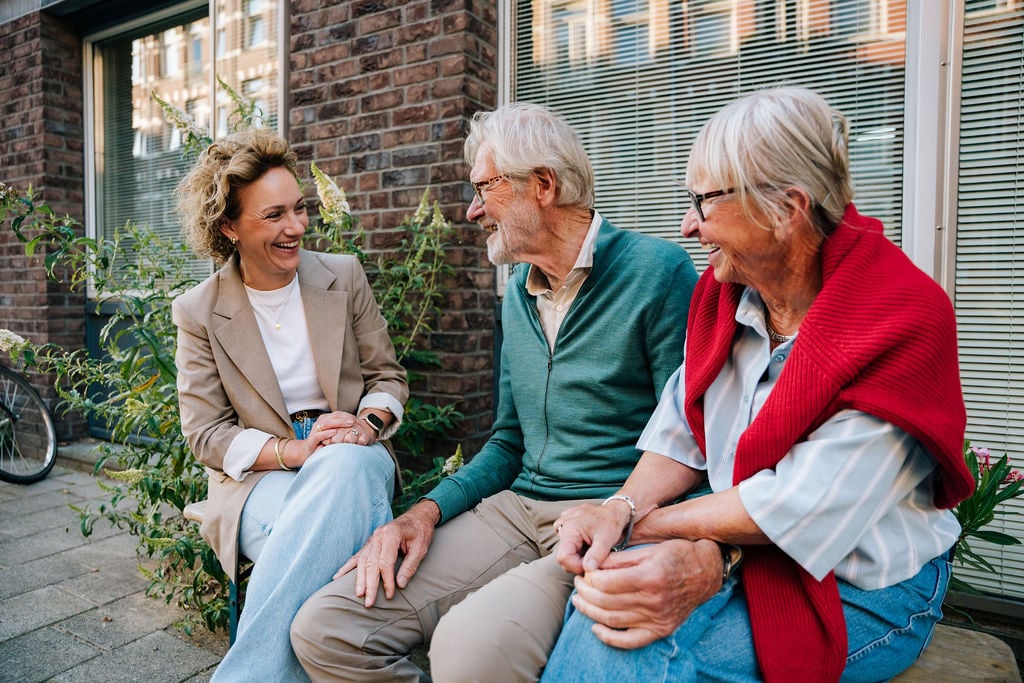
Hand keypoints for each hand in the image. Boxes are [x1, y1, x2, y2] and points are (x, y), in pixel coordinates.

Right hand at [310, 412, 376, 449]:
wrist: (307, 452)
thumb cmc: (323, 443)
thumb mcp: (335, 435)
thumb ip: (343, 429)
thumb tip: (357, 426)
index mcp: (326, 419)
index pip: (338, 414)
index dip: (348, 416)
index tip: (358, 419)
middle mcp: (320, 422)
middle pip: (334, 416)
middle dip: (345, 418)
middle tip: (355, 420)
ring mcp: (315, 430)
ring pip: (326, 423)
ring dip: (338, 423)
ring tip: (349, 424)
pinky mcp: (311, 440)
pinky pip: (318, 435)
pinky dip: (326, 433)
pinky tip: (334, 432)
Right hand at [334, 499, 439, 606]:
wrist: (417, 516)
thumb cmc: (420, 532)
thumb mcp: (421, 548)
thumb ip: (410, 566)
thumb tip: (400, 584)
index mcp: (391, 534)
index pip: (385, 562)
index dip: (387, 580)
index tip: (390, 595)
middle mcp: (378, 536)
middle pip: (370, 563)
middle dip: (369, 584)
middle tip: (369, 602)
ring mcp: (372, 539)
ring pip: (362, 561)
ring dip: (359, 579)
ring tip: (358, 595)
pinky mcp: (369, 543)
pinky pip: (357, 557)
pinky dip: (347, 568)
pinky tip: (337, 577)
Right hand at [554, 501, 632, 574]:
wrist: (613, 511)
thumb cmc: (611, 523)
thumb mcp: (607, 540)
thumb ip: (596, 555)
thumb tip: (587, 569)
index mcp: (570, 528)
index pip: (563, 557)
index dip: (577, 566)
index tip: (592, 565)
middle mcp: (561, 526)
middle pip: (563, 557)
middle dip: (579, 562)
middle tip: (595, 556)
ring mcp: (561, 525)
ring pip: (565, 552)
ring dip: (579, 555)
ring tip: (592, 547)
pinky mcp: (563, 527)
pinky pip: (567, 545)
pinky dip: (578, 548)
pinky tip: (588, 541)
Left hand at [570, 539, 721, 648]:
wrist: (707, 572)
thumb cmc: (679, 554)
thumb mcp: (651, 548)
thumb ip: (622, 559)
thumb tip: (594, 564)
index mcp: (651, 577)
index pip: (608, 583)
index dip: (590, 578)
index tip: (584, 572)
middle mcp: (655, 601)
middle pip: (607, 601)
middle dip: (585, 592)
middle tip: (577, 583)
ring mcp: (658, 618)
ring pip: (613, 620)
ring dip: (589, 611)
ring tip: (578, 600)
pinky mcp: (661, 630)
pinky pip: (630, 641)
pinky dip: (609, 638)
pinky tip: (595, 627)